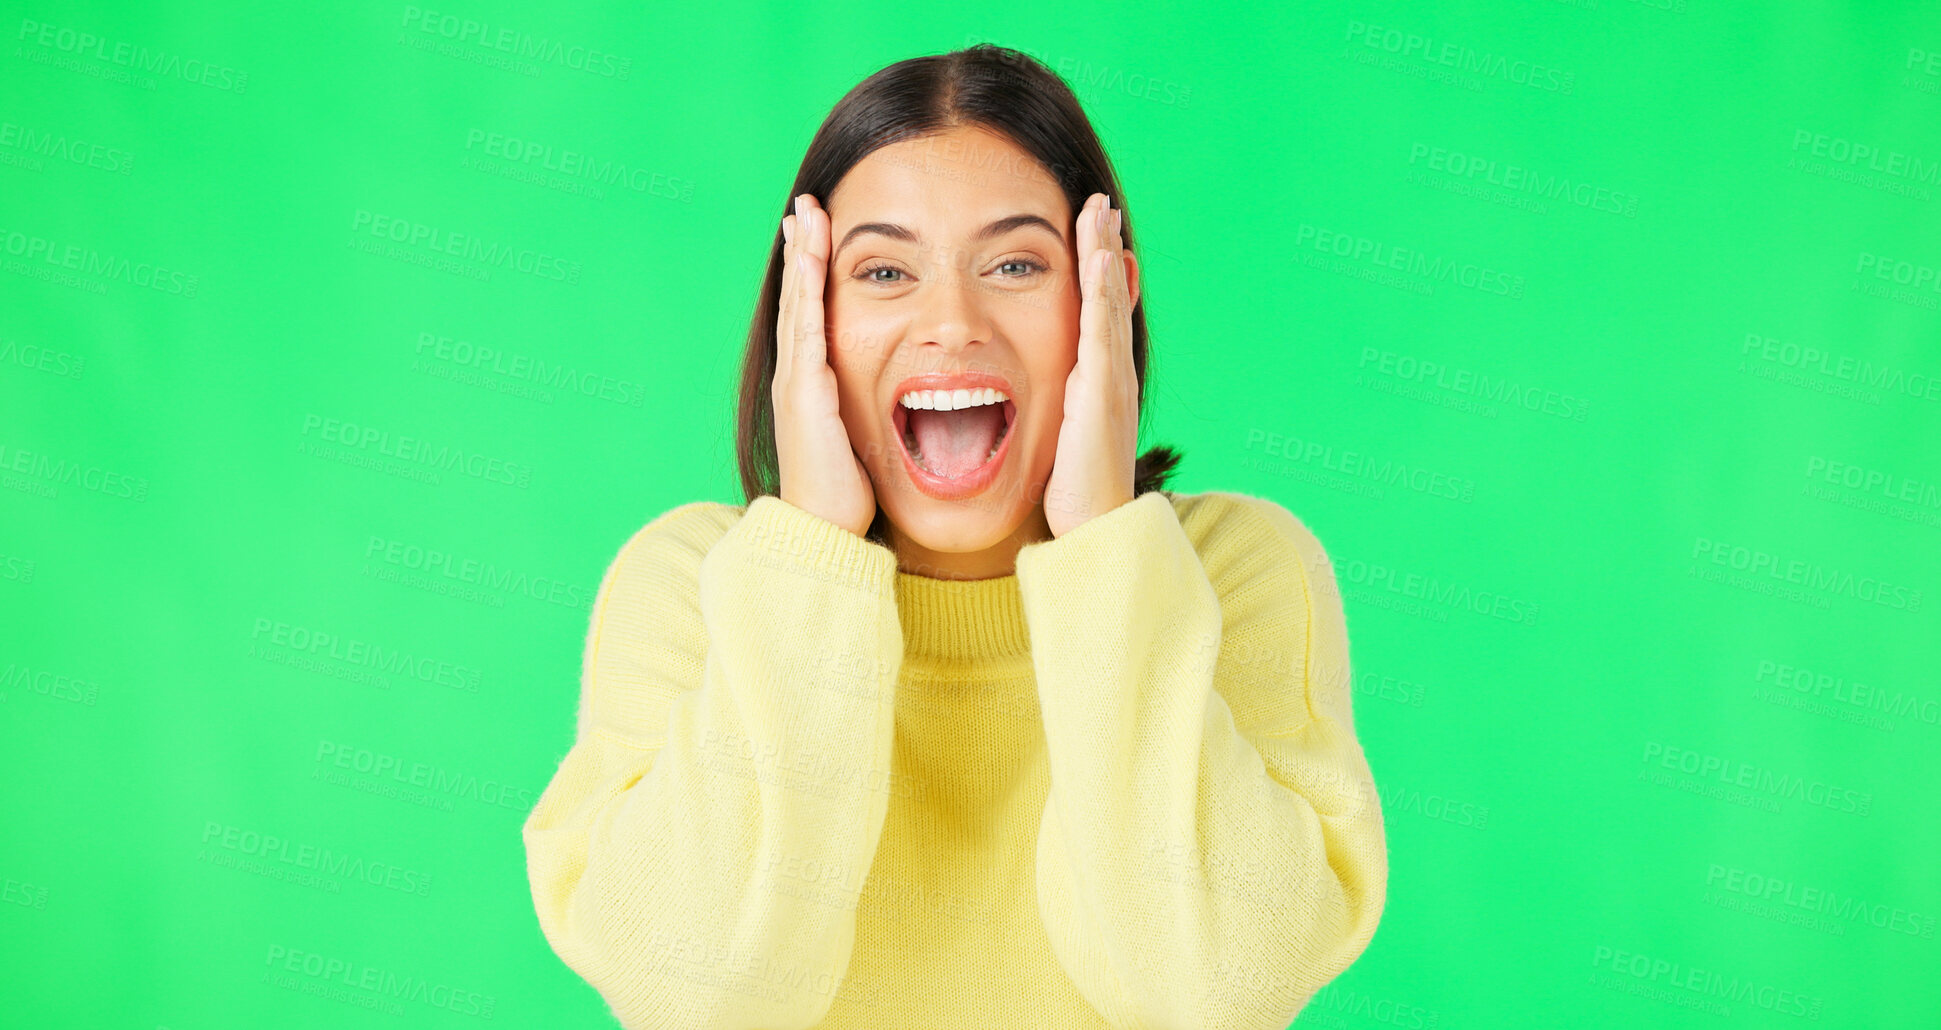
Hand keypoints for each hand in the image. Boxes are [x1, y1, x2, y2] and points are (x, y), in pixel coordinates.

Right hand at [776, 193, 876, 537]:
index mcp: (811, 386)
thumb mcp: (859, 442)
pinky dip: (805, 291)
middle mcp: (797, 377)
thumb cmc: (844, 496)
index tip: (818, 236)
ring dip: (801, 256)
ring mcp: (797, 382)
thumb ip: (867, 416)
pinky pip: (806, 329)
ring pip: (797, 305)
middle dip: (801, 251)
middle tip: (805, 207)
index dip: (813, 275)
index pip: (811, 316)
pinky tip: (810, 260)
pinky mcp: (805, 392)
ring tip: (805, 215)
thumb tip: (896, 407)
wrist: (822, 531)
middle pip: (797, 298)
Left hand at [1043, 193, 1139, 538]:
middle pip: (1108, 297)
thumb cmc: (1074, 493)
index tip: (1090, 232)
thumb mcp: (1061, 437)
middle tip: (1100, 204)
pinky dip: (1103, 293)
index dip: (1095, 271)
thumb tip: (1042, 392)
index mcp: (1097, 383)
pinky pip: (1102, 332)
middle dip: (1104, 248)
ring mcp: (1110, 381)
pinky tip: (1101, 259)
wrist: (1094, 531)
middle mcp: (1111, 375)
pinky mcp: (1101, 393)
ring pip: (1108, 305)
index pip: (1097, 313)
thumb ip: (1055, 409)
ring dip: (1104, 255)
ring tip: (1100, 212)